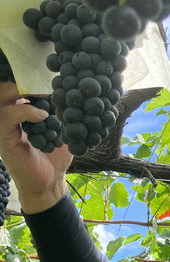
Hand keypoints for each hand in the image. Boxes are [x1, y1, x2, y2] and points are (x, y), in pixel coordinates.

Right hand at [0, 82, 71, 213]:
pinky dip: (25, 111)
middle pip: (5, 89)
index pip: (17, 88)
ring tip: (44, 97)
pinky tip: (43, 116)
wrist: (50, 182)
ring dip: (24, 93)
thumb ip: (62, 113)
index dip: (30, 79)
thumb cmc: (56, 157)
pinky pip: (7, 117)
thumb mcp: (62, 131)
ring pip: (2, 98)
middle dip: (24, 82)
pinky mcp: (3, 139)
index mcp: (19, 113)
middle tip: (44, 85)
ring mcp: (3, 127)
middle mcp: (8, 118)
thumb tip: (72, 93)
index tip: (51, 80)